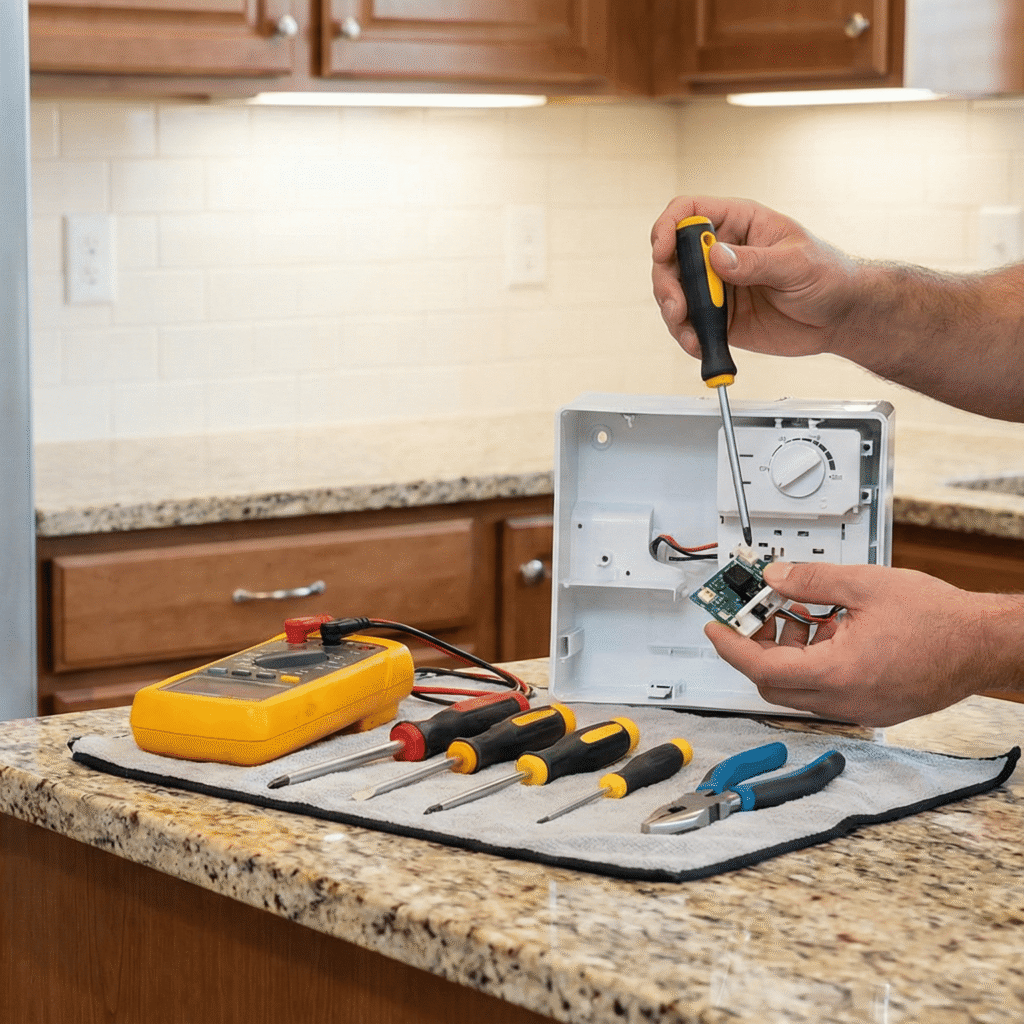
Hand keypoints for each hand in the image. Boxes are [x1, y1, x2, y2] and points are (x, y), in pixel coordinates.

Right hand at [651, 195, 859, 361]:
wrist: (840, 317)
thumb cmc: (828, 276)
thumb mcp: (797, 264)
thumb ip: (756, 261)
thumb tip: (716, 257)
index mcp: (739, 224)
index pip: (689, 213)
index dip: (669, 228)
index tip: (663, 251)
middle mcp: (720, 253)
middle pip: (671, 258)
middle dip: (666, 283)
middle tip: (678, 307)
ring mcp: (717, 286)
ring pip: (675, 294)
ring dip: (674, 315)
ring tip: (691, 335)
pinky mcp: (719, 318)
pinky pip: (691, 325)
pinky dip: (689, 337)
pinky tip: (700, 345)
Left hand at [703, 560, 1023, 725]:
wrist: (984, 643)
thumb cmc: (940, 620)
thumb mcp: (865, 584)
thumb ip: (811, 580)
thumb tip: (775, 577)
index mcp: (839, 672)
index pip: (762, 668)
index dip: (731, 646)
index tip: (715, 626)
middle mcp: (845, 699)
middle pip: (773, 683)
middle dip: (754, 647)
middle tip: (751, 614)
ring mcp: (858, 708)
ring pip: (798, 689)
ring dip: (785, 653)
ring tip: (793, 612)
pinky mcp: (871, 706)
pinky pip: (824, 690)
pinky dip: (811, 663)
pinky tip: (824, 629)